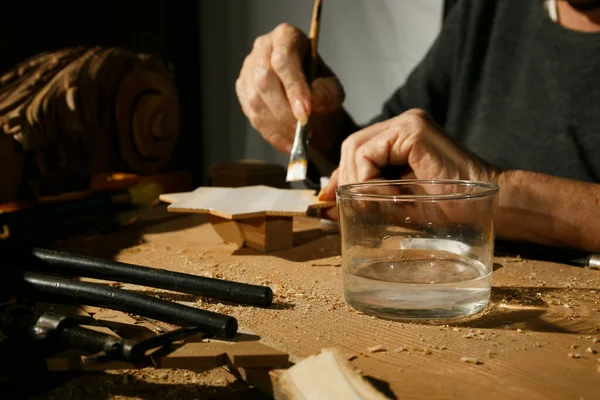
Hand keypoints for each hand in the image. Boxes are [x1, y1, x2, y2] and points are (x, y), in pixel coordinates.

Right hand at [236, 23, 344, 153]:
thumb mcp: (333, 86)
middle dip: (285, 110)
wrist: (307, 95)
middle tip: (304, 130)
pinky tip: (290, 144)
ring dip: (278, 125)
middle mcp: (262, 49)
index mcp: (285, 37)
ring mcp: (248, 70)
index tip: (306, 112)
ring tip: (300, 139)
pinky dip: (273, 135)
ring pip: (255, 101)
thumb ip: (327, 93)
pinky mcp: (243, 92)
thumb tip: (312, 104)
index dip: (294, 88)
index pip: (284, 60)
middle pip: (265, 80)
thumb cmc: (320, 84)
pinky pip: (253, 117)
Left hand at [319, 109, 498, 218]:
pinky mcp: (413, 129)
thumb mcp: (396, 201)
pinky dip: (366, 176)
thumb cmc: (448, 208)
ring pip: (355, 147)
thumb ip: (365, 194)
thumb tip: (324, 200)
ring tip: (375, 202)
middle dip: (346, 179)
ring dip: (356, 180)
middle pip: (351, 145)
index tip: (330, 199)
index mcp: (400, 138)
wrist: (490, 207)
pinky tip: (381, 194)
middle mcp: (402, 124)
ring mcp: (408, 123)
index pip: (356, 150)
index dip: (340, 175)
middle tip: (356, 205)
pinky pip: (368, 151)